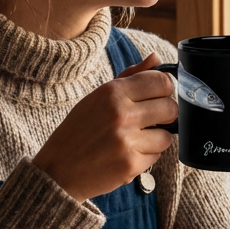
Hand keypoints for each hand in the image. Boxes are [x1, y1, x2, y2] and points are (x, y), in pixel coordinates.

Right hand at [33, 52, 175, 200]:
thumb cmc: (78, 131)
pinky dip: (146, 157)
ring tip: (134, 140)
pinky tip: (127, 154)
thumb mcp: (98, 97)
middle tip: (149, 121)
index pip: (162, 82)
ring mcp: (127, 140)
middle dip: (164, 115)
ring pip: (167, 135)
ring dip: (155, 139)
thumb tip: (156, 58)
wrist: (58, 171)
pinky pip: (157, 156)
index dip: (165, 90)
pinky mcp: (131, 164)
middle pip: (171, 108)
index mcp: (113, 92)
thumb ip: (130, 77)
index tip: (159, 97)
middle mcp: (121, 113)